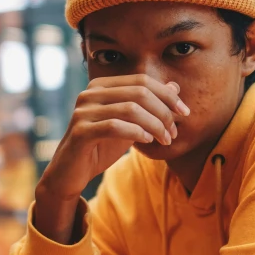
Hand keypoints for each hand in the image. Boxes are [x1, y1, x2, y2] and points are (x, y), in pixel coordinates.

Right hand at [34, 75, 189, 242]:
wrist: (69, 174)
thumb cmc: (101, 146)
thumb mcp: (130, 124)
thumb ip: (149, 105)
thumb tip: (174, 86)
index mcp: (102, 85)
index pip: (142, 80)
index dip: (167, 95)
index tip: (185, 112)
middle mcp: (90, 93)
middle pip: (139, 92)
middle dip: (163, 111)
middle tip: (174, 131)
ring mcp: (83, 111)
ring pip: (131, 109)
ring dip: (155, 125)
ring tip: (165, 140)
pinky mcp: (80, 131)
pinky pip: (115, 126)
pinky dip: (137, 132)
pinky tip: (148, 141)